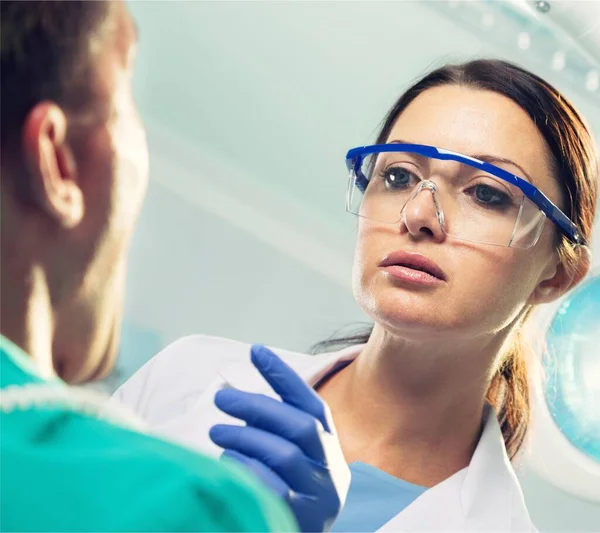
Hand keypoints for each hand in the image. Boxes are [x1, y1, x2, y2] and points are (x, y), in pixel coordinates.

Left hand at [209, 344, 349, 532]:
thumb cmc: (289, 489)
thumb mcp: (292, 456)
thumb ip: (273, 428)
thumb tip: (233, 391)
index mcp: (329, 445)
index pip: (311, 403)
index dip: (285, 376)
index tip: (256, 350)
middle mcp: (331, 468)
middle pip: (300, 426)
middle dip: (258, 406)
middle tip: (221, 397)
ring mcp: (320, 496)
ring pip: (284, 454)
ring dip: (245, 436)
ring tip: (216, 430)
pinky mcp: (302, 520)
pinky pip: (271, 488)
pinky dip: (245, 470)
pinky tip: (226, 461)